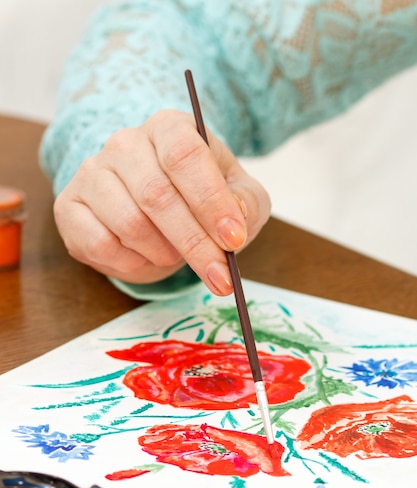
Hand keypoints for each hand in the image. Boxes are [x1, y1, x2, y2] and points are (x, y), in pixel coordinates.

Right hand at [53, 110, 270, 295]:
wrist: (155, 206)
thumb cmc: (200, 196)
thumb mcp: (238, 195)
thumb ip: (246, 204)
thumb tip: (236, 222)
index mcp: (169, 128)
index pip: (185, 155)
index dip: (211, 201)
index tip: (233, 240)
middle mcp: (125, 143)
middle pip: (157, 195)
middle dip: (194, 244)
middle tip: (220, 278)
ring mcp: (92, 173)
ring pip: (129, 223)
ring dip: (162, 253)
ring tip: (175, 255)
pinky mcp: (69, 206)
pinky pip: (101, 244)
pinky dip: (131, 262)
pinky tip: (144, 256)